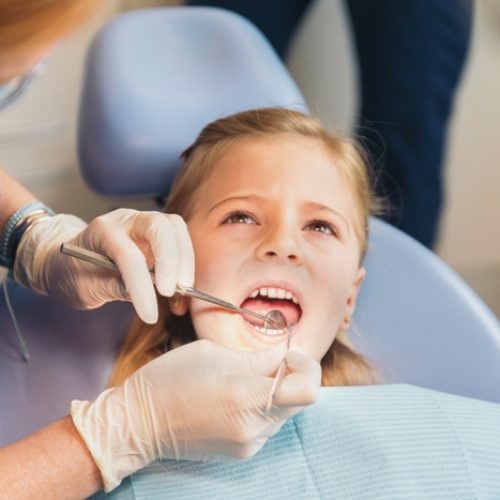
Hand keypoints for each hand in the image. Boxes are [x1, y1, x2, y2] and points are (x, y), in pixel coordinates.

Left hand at [13, 209, 193, 322]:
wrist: (68, 261)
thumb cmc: (73, 273)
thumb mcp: (85, 288)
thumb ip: (114, 288)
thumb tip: (146, 296)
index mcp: (102, 231)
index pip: (129, 256)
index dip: (142, 286)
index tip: (150, 315)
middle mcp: (127, 220)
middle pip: (160, 226)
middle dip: (171, 260)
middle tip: (172, 291)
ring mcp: (144, 224)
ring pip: (176, 229)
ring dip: (185, 260)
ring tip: (182, 291)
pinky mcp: (157, 235)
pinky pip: (179, 241)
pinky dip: (185, 264)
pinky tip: (180, 290)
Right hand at [70, 340, 320, 491]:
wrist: (139, 424)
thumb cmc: (170, 379)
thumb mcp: (212, 353)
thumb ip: (256, 356)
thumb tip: (285, 353)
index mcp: (245, 398)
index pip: (307, 390)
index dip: (306, 366)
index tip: (286, 353)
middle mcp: (253, 428)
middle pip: (300, 400)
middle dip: (292, 375)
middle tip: (265, 360)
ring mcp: (249, 445)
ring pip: (286, 411)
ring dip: (276, 390)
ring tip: (243, 377)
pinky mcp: (243, 452)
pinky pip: (269, 424)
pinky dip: (263, 404)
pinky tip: (235, 395)